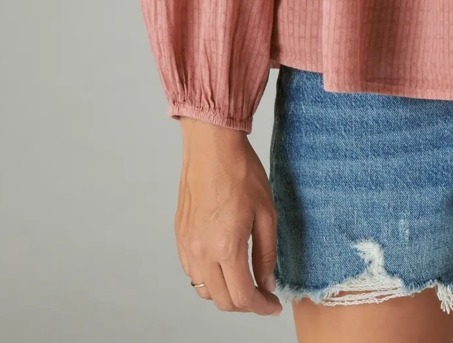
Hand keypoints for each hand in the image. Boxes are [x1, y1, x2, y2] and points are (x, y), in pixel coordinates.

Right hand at [174, 119, 282, 314]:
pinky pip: (192, 271)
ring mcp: (187, 245)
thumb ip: (266, 254)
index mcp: (226, 247)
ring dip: (224, 293)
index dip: (261, 307)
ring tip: (244, 280)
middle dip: (244, 304)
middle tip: (262, 294)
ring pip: (204, 289)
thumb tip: (267, 283)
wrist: (212, 145)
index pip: (243, 296)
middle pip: (221, 301)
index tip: (273, 306)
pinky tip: (224, 263)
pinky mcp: (179, 235)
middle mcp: (201, 252)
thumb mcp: (267, 212)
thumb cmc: (242, 172)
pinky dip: (209, 277)